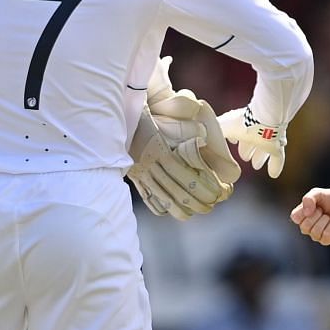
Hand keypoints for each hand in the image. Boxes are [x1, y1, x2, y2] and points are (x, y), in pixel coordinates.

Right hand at [126, 83, 236, 218]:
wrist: (111, 118)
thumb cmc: (142, 116)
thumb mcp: (162, 121)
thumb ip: (183, 131)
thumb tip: (203, 141)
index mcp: (158, 150)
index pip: (185, 175)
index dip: (203, 187)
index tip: (217, 192)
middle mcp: (148, 164)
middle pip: (176, 190)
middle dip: (197, 201)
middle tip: (211, 204)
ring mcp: (139, 173)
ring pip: (162, 197)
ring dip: (181, 209)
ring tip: (194, 213)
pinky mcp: (133, 176)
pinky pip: (147, 197)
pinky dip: (160, 207)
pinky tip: (170, 211)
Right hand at [218, 106, 286, 177]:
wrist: (267, 118)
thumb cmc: (243, 123)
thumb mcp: (223, 128)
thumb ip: (214, 133)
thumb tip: (203, 142)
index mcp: (240, 124)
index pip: (236, 133)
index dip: (233, 139)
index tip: (232, 143)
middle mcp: (254, 129)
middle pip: (251, 139)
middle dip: (247, 148)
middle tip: (245, 158)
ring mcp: (268, 136)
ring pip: (264, 147)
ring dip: (259, 156)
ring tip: (256, 165)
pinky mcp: (278, 145)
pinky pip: (277, 157)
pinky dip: (274, 165)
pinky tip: (273, 174)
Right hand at [290, 188, 329, 244]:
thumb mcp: (318, 193)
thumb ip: (308, 199)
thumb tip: (307, 213)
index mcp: (302, 216)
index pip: (295, 218)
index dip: (305, 211)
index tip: (315, 205)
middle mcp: (307, 227)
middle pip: (305, 227)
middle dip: (317, 216)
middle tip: (323, 211)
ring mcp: (317, 235)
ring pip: (315, 232)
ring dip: (325, 221)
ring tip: (329, 216)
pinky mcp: (327, 240)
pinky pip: (326, 236)